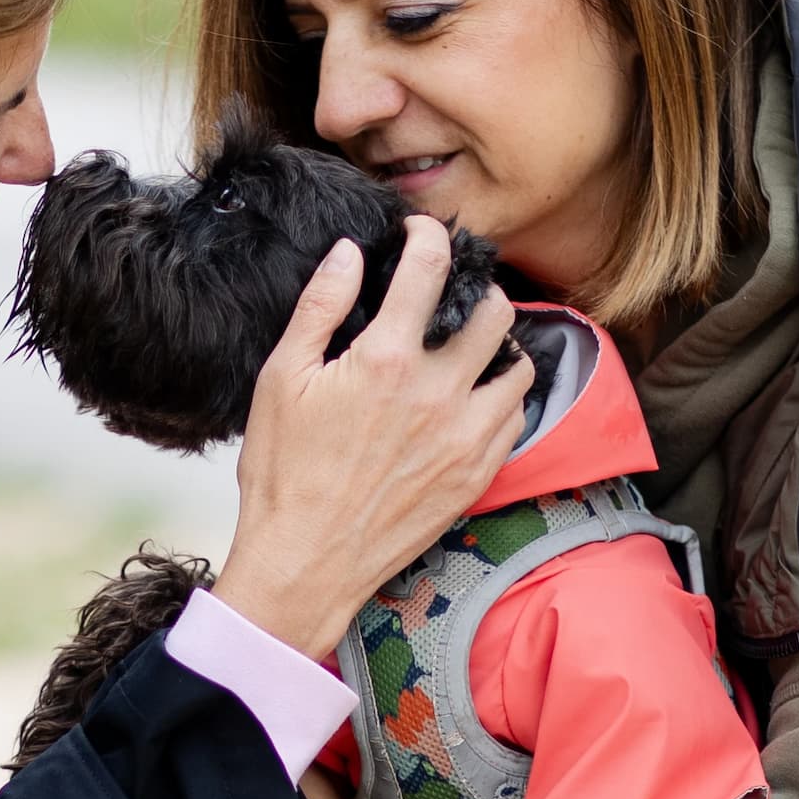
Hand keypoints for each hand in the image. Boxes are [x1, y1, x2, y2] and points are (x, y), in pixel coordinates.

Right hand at [215, 221, 530, 658]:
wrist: (305, 562)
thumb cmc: (283, 474)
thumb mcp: (281, 379)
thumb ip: (320, 307)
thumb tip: (350, 254)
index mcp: (385, 359)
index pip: (429, 269)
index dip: (428, 237)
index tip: (421, 235)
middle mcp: (438, 392)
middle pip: (494, 310)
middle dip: (476, 289)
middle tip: (454, 295)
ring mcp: (465, 435)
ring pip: (517, 364)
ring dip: (498, 345)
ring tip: (471, 345)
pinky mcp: (477, 472)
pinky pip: (515, 416)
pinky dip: (501, 396)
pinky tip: (473, 396)